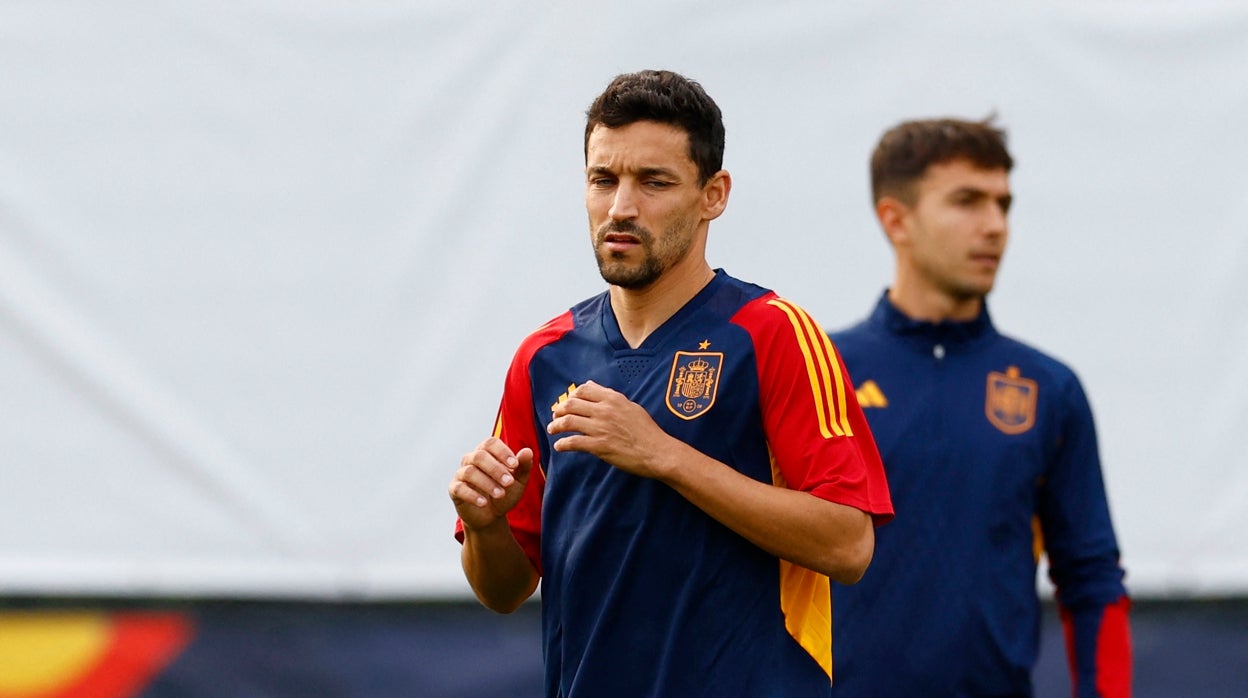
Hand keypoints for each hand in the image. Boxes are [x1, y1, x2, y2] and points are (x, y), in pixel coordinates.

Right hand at [449, 438, 532, 531]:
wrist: (492, 515)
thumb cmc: (505, 492)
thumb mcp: (518, 481)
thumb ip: (523, 466)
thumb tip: (528, 451)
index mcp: (487, 452)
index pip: (490, 443)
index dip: (502, 452)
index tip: (515, 465)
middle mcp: (471, 459)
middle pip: (479, 456)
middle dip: (496, 469)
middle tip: (509, 483)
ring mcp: (461, 474)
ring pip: (469, 472)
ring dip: (487, 483)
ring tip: (500, 494)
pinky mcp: (454, 490)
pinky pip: (459, 488)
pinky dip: (472, 495)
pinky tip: (484, 503)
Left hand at [547, 380, 673, 478]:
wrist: (657, 451)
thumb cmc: (647, 431)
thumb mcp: (631, 406)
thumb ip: (610, 396)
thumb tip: (592, 386)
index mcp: (613, 399)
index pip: (583, 390)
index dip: (571, 396)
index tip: (567, 403)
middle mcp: (605, 410)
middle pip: (572, 404)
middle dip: (559, 410)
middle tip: (555, 416)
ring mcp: (601, 428)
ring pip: (569, 422)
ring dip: (556, 425)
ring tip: (552, 429)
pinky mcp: (599, 446)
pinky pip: (574, 442)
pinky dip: (563, 444)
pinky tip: (559, 446)